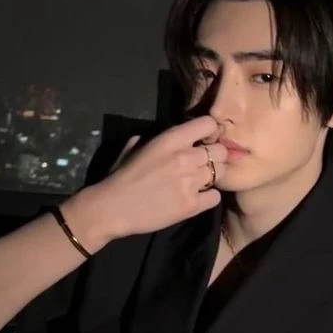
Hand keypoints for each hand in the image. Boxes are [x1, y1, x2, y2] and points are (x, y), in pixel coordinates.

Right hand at [63, 115, 226, 248]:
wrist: (111, 208)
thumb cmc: (120, 177)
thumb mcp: (136, 147)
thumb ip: (157, 139)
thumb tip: (173, 138)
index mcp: (170, 139)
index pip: (209, 124)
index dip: (210, 132)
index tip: (204, 140)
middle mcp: (184, 157)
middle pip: (220, 151)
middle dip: (215, 157)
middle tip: (203, 165)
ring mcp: (190, 182)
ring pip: (221, 173)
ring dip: (212, 177)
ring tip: (198, 183)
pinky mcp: (191, 205)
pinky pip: (216, 197)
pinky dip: (209, 198)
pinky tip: (196, 199)